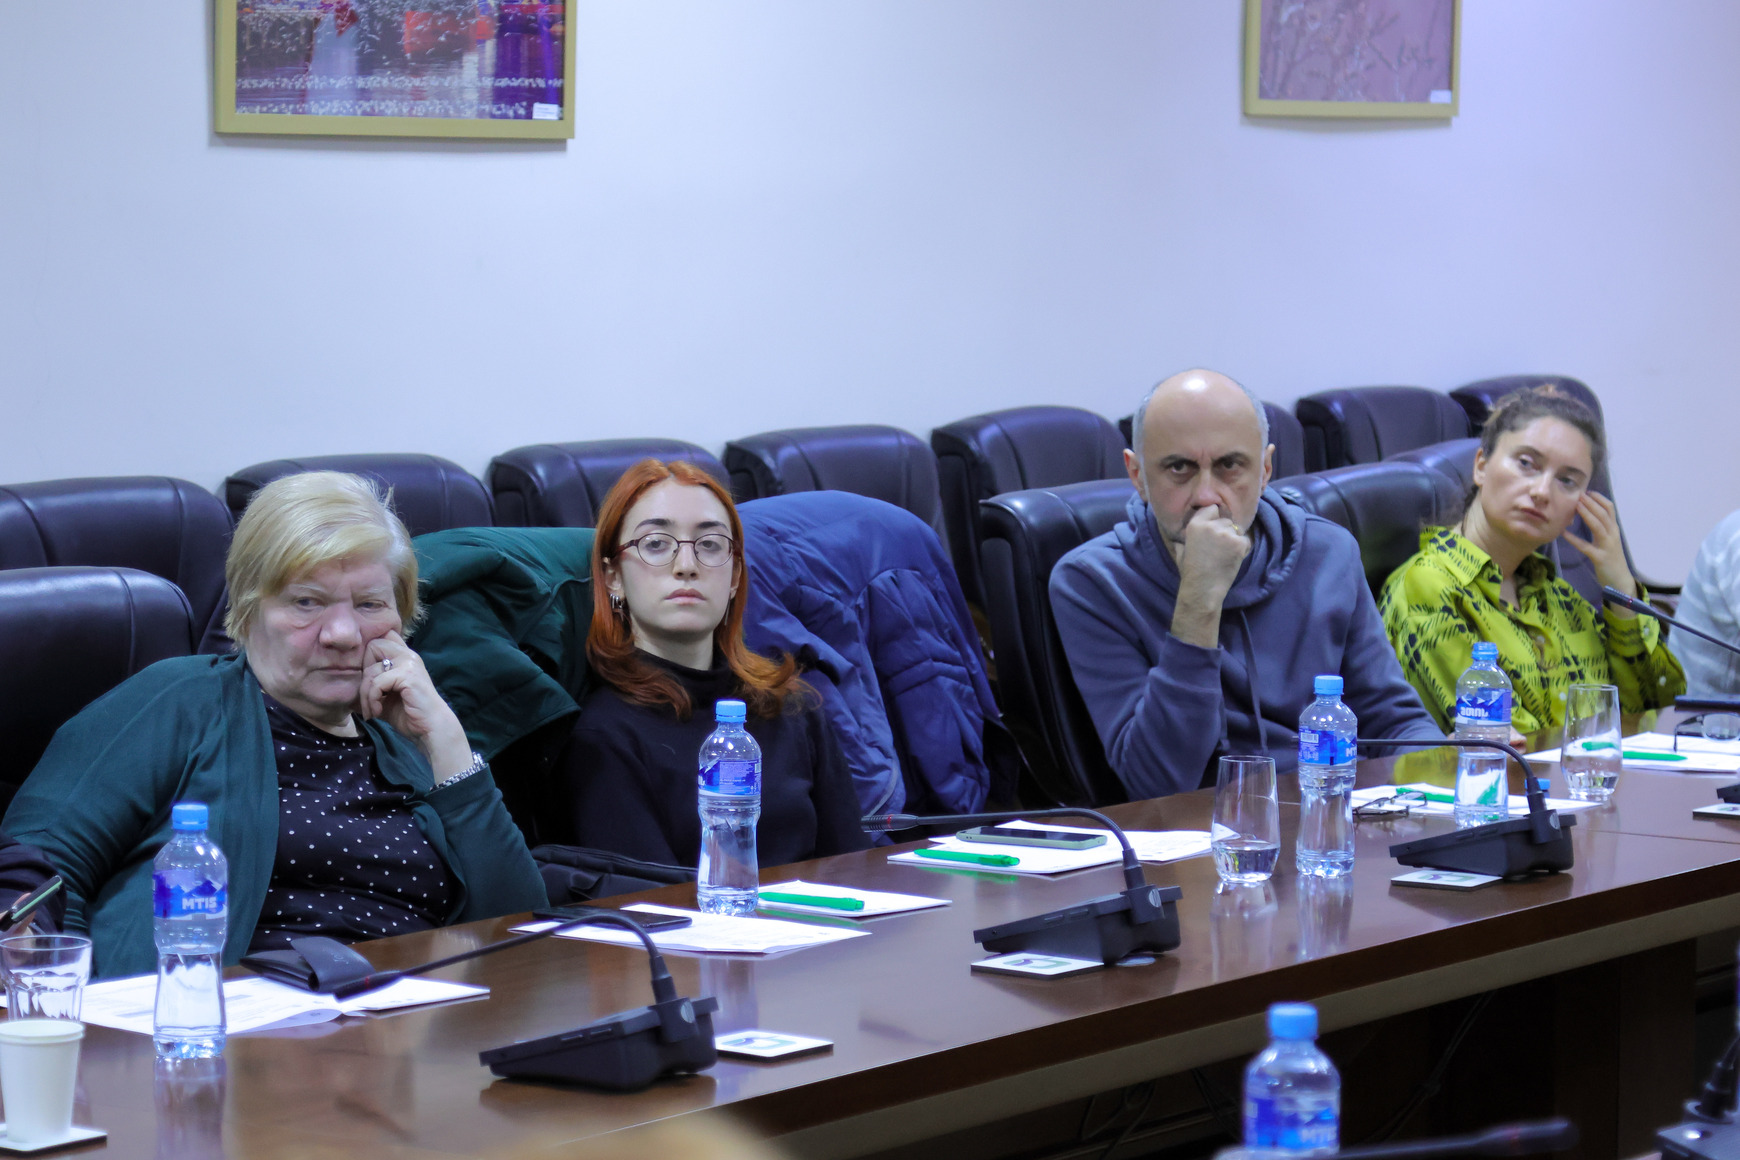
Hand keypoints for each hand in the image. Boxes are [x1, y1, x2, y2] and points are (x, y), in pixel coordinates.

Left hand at [360, 631, 474, 778]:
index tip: (371, 682)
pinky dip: (372, 699)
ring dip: (366, 694)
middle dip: (365, 674)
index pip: (381, 638)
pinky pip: (377, 683)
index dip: (369, 656)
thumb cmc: (410, 715)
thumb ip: (372, 686)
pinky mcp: (408, 675)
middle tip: (369, 696)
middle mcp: (408, 655)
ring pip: (371, 669)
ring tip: (372, 710)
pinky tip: (378, 711)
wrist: (430, 729)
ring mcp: (409, 663)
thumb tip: (345, 686)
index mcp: (405, 657)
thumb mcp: (385, 697)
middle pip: (372, 646)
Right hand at [1177, 505, 1250, 598]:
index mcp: (1195, 524)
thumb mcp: (1181, 552)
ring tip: (1225, 555)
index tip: (1213, 530)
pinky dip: (1242, 548)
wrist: (1203, 588)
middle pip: (1226, 520)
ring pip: (1237, 529)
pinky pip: (1245, 540)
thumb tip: (1179, 540)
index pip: (1212, 509)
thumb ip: (1183, 541)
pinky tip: (1232, 559)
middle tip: (1219, 548)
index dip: (1214, 519)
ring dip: (1234, 539)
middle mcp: (1211, 525)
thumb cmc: (1191, 572)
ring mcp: (1226, 534)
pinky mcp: (1239, 543)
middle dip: (1225, 531)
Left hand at [1563, 492, 1636, 599]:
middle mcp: (1613, 535)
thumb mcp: (1607, 541)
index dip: (1599, 499)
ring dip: (1587, 515)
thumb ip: (1600, 529)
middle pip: (1604, 515)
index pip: (1610, 509)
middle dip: (1591, 503)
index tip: (1587, 491)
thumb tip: (1587, 514)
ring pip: (1598, 527)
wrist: (1620, 581)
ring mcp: (1607, 546)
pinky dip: (1575, 539)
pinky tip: (1564, 533)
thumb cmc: (1611, 560)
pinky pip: (1586, 547)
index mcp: (1614, 530)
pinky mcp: (1600, 558)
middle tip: (1578, 494)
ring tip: (1575, 506)